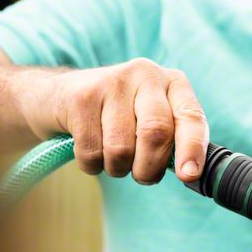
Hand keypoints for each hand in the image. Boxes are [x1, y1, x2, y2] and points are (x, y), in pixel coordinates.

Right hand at [20, 58, 208, 183]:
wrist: (59, 96)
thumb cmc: (121, 118)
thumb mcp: (155, 120)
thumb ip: (176, 141)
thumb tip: (191, 174)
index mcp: (174, 83)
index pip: (191, 117)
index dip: (192, 149)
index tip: (188, 175)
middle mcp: (146, 75)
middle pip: (156, 133)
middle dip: (150, 167)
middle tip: (143, 176)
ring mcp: (111, 82)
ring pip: (122, 148)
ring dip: (118, 168)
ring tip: (114, 159)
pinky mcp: (80, 97)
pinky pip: (92, 152)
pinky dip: (93, 166)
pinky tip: (92, 153)